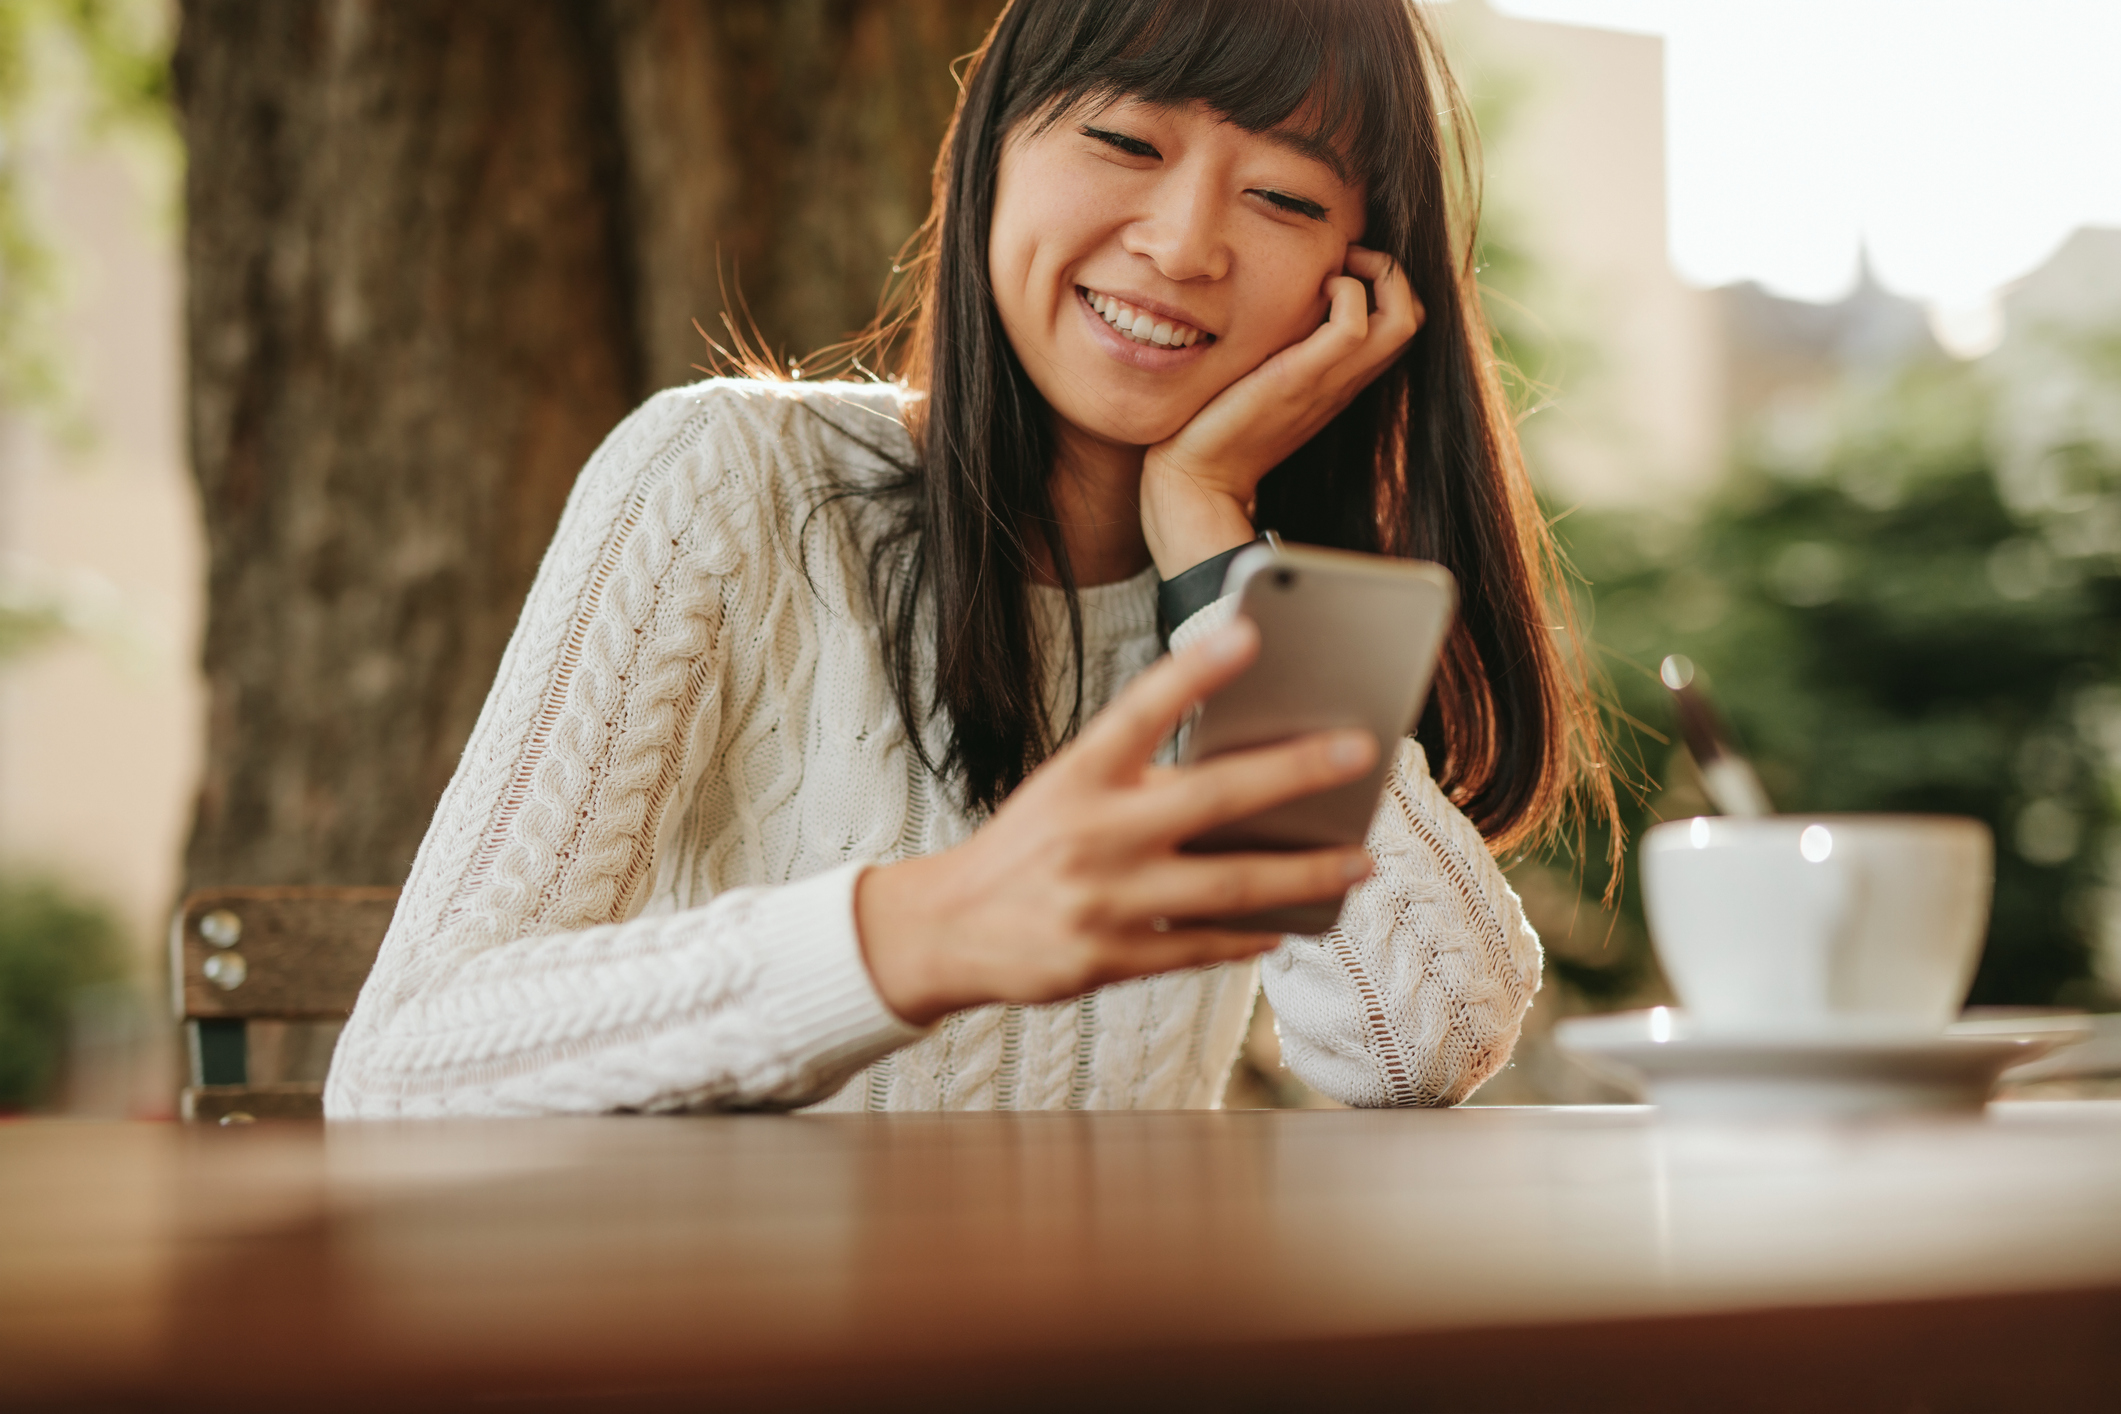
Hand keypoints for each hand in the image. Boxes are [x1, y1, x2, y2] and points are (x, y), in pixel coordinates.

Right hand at [856, 618, 1376, 1026]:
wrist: (944, 930)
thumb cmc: (1027, 847)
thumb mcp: (1066, 792)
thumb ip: (1142, 782)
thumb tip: (1252, 783)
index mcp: (1077, 776)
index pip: (1140, 710)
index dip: (1194, 671)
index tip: (1250, 633)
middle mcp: (1090, 834)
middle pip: (1210, 798)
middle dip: (1294, 773)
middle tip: (1361, 749)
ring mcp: (1102, 901)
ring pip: (1227, 886)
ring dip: (1304, 874)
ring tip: (1359, 861)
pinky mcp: (1108, 960)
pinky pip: (1201, 948)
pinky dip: (1250, 936)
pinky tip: (1288, 925)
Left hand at [1139, 246, 1424, 574]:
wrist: (1199, 478)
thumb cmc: (1218, 428)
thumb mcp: (1260, 379)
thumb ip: (1280, 348)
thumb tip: (1275, 308)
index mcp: (1339, 381)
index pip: (1397, 327)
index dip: (1387, 286)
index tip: (1341, 268)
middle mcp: (1346, 381)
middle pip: (1414, 319)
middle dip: (1392, 272)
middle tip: (1346, 259)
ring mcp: (1329, 381)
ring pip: (1402, 319)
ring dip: (1378, 273)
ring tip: (1335, 269)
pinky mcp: (1301, 379)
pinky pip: (1353, 325)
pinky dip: (1346, 291)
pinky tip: (1312, 290)